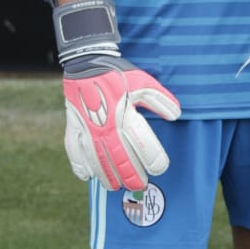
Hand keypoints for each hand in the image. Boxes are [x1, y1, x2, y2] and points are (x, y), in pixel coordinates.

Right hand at [63, 55, 180, 190]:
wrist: (86, 61)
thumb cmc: (117, 73)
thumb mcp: (143, 82)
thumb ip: (160, 100)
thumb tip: (176, 115)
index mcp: (125, 116)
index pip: (142, 145)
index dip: (153, 159)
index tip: (160, 168)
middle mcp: (106, 126)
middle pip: (120, 159)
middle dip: (131, 175)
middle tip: (139, 185)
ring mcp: (87, 128)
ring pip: (97, 159)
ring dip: (107, 175)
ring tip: (116, 186)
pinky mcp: (73, 126)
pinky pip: (74, 150)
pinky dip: (79, 165)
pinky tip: (86, 176)